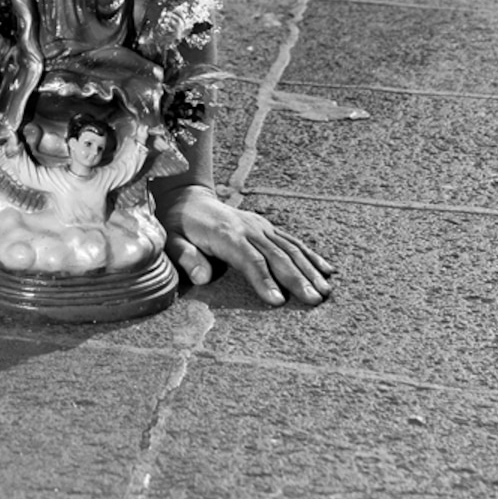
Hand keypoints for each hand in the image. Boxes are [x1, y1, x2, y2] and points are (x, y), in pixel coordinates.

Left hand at [157, 184, 333, 305]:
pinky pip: (292, 240)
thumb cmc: (177, 226)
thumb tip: (202, 277)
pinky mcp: (266, 226)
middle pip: (277, 255)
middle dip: (297, 279)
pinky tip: (327, 270)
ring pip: (290, 248)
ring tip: (326, 291)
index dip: (264, 279)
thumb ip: (185, 257)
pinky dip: (311, 255)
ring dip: (310, 269)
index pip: (249, 260)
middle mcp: (248, 228)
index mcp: (225, 234)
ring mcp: (260, 226)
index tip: (279, 301)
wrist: (186, 198)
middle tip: (314, 300)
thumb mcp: (170, 240)